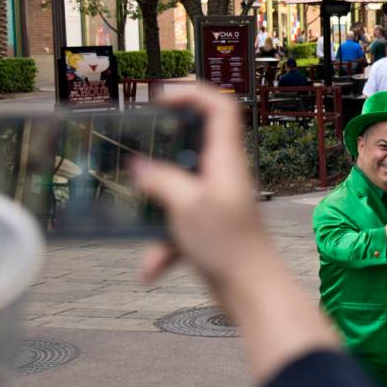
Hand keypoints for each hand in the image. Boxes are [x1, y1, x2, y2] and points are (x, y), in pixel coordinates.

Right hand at [132, 85, 258, 285]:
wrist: (253, 292)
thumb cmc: (228, 244)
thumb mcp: (187, 204)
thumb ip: (160, 180)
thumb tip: (138, 166)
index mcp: (226, 160)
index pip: (220, 108)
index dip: (192, 93)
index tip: (159, 98)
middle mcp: (223, 176)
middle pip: (194, 145)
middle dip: (162, 148)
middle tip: (135, 146)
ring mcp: (215, 203)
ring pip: (177, 191)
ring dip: (155, 207)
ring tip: (133, 217)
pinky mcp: (208, 229)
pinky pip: (176, 228)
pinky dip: (161, 248)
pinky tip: (150, 269)